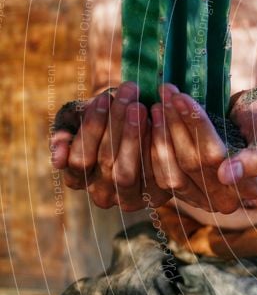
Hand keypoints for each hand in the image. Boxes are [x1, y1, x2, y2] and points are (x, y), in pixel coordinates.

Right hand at [49, 81, 170, 210]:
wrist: (142, 127)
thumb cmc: (106, 120)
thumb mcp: (80, 119)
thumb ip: (65, 129)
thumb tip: (59, 150)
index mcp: (77, 178)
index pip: (79, 158)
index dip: (91, 128)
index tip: (104, 97)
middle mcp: (101, 195)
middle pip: (105, 162)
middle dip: (116, 124)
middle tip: (128, 95)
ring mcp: (128, 199)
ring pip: (127, 171)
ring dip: (134, 136)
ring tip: (141, 106)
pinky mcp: (156, 196)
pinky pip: (155, 174)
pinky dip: (157, 146)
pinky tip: (159, 121)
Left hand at [150, 84, 256, 213]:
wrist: (256, 124)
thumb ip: (256, 158)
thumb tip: (226, 176)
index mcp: (251, 187)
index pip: (214, 155)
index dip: (196, 125)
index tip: (182, 96)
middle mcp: (226, 200)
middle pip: (191, 162)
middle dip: (175, 124)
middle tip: (166, 93)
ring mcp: (203, 199)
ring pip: (172, 170)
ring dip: (161, 133)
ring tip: (158, 102)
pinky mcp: (185, 193)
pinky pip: (162, 174)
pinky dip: (153, 147)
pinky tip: (149, 122)